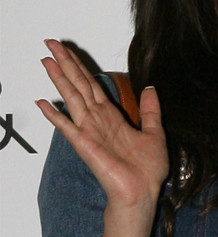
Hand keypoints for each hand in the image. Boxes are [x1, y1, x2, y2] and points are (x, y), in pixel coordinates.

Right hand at [37, 40, 168, 209]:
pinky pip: (67, 126)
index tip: (68, 51)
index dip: (80, 66)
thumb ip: (151, 110)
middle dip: (65, 64)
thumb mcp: (155, 132)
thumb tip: (150, 88)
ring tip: (46, 61)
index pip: (92, 84)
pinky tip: (43, 102)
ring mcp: (89, 131)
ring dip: (59, 79)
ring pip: (72, 97)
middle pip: (78, 85)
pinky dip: (55, 115)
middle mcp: (98, 120)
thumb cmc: (147, 170)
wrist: (143, 192)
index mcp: (112, 116)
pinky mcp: (85, 144)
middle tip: (50, 44)